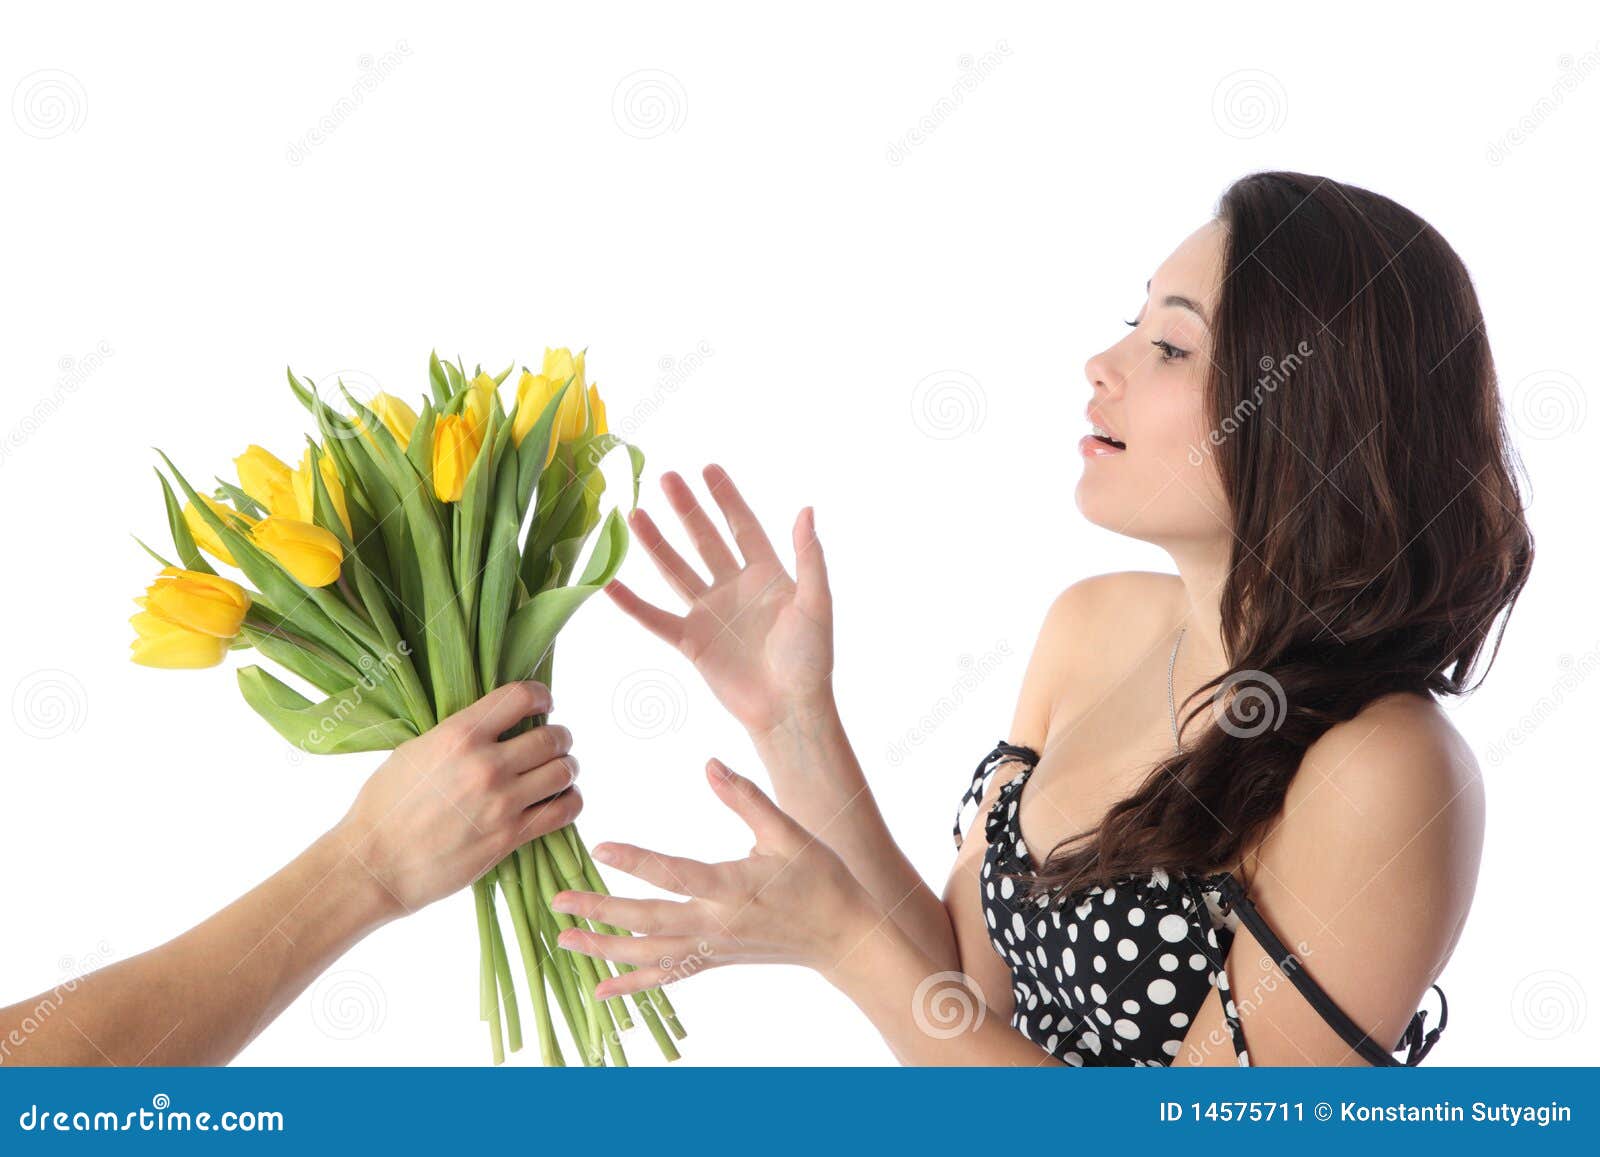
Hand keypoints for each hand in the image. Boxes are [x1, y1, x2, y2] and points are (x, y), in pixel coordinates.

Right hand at [330, 681, 582, 915]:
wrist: (373, 864)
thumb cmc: (383, 807)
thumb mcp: (414, 752)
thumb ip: (456, 735)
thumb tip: (491, 724)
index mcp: (459, 735)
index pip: (520, 697)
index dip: (540, 696)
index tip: (543, 703)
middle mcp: (486, 765)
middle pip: (552, 737)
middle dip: (559, 736)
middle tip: (553, 743)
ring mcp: (502, 802)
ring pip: (564, 771)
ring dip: (566, 767)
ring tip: (557, 771)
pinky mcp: (510, 837)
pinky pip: (564, 811)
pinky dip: (570, 801)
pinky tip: (561, 800)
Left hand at [549, 759, 877, 995]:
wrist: (844, 936)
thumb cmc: (819, 878)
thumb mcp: (787, 831)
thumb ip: (745, 798)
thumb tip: (709, 763)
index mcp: (733, 887)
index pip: (675, 873)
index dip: (635, 860)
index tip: (599, 847)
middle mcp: (716, 924)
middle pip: (648, 920)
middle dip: (599, 912)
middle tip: (558, 901)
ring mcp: (713, 948)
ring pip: (649, 954)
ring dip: (604, 949)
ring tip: (565, 939)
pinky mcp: (714, 961)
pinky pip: (666, 976)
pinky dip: (632, 984)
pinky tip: (600, 989)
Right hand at [606, 464, 832, 733]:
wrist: (789, 708)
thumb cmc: (811, 659)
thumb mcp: (817, 603)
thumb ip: (810, 557)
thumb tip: (807, 509)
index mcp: (767, 575)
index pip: (743, 525)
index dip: (726, 497)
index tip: (708, 468)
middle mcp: (734, 587)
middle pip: (705, 539)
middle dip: (687, 508)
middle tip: (666, 477)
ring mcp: (710, 613)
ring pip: (676, 569)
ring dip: (656, 543)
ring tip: (635, 514)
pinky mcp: (691, 642)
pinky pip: (655, 618)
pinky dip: (631, 603)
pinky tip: (608, 582)